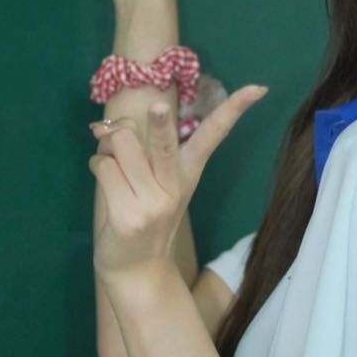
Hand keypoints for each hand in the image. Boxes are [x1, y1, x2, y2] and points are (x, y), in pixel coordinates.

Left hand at [88, 84, 267, 288]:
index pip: (214, 135)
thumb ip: (139, 150)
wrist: (136, 269)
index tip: (258, 87)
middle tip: (157, 105)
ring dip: (108, 147)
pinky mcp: (128, 217)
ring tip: (113, 166)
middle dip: (159, 122)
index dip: (235, 109)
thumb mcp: (155, 182)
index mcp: (188, 171)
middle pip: (165, 142)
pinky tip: (107, 186)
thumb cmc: (143, 213)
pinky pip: (103, 168)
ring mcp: (153, 203)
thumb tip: (103, 126)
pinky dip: (97, 167)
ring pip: (121, 145)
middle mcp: (175, 185)